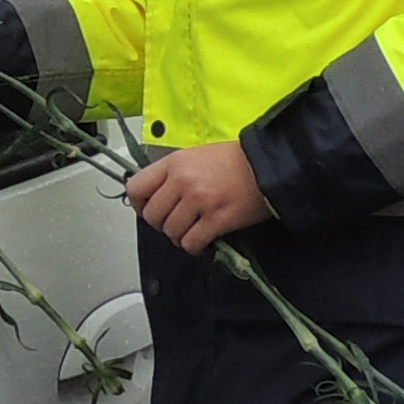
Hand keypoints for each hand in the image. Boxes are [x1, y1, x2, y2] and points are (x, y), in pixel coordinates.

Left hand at [124, 141, 270, 254]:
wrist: (267, 165)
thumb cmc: (235, 160)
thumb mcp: (196, 156)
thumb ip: (174, 174)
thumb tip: (158, 196)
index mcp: (174, 163)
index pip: (136, 188)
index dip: (140, 204)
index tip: (149, 209)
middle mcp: (182, 180)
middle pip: (152, 215)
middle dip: (162, 224)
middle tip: (177, 223)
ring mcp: (199, 200)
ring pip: (171, 232)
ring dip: (180, 237)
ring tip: (193, 231)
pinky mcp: (216, 219)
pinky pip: (191, 242)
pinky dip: (195, 247)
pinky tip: (204, 242)